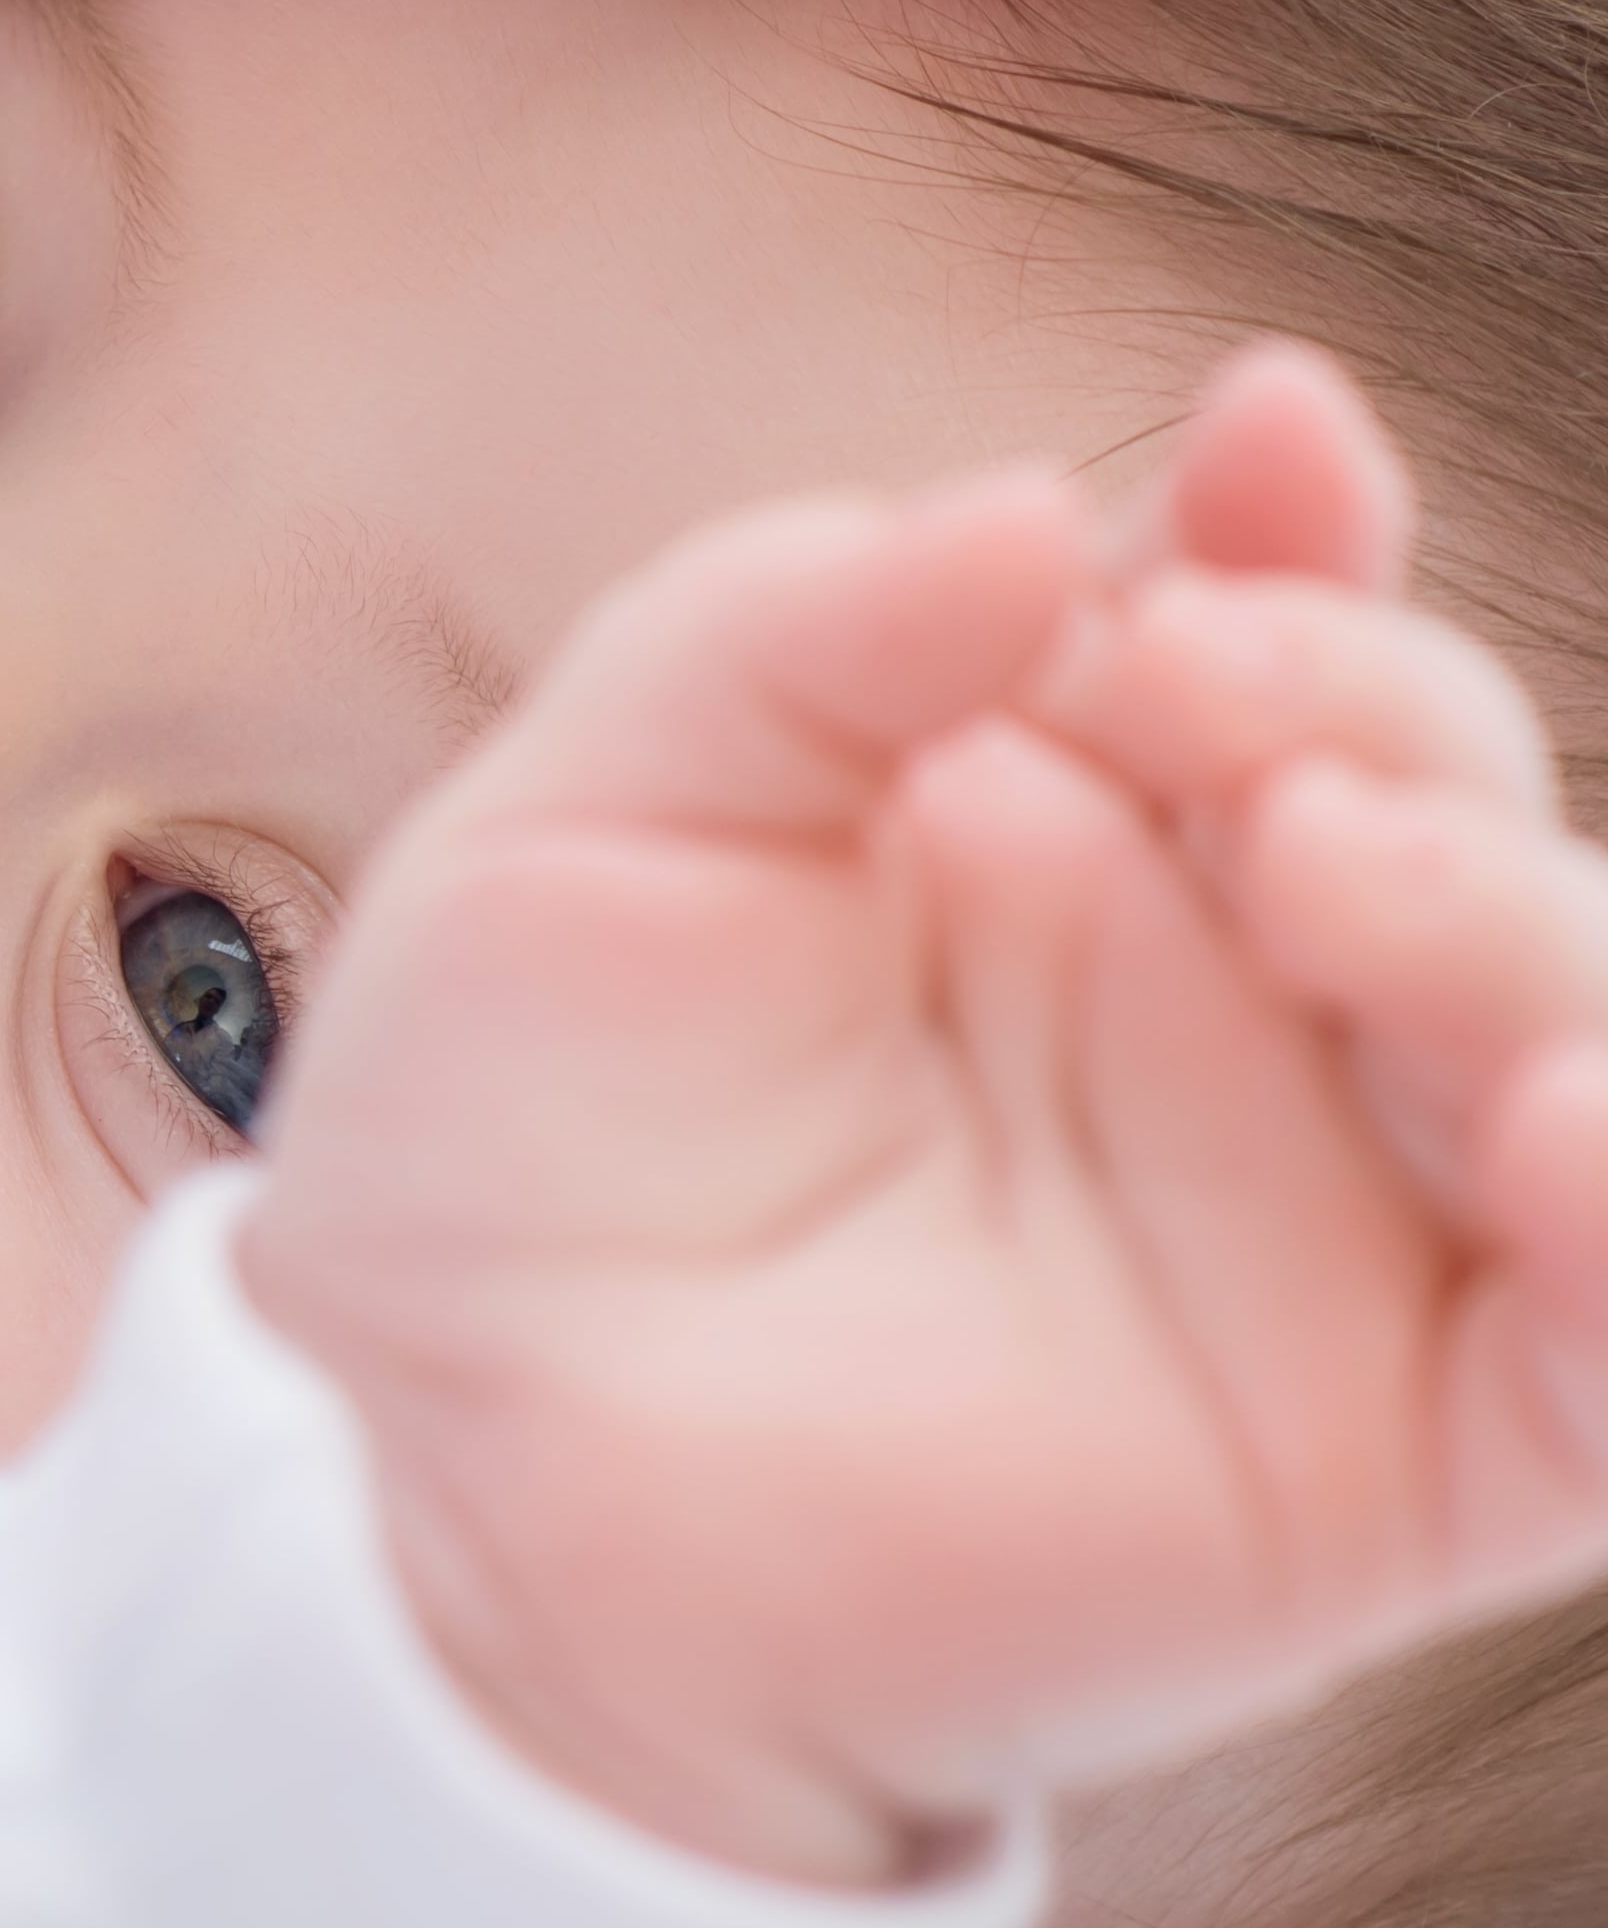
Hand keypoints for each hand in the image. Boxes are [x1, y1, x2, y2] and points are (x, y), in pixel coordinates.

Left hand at [243, 349, 1607, 1882]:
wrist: (436, 1486)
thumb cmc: (492, 1162)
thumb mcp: (572, 834)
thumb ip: (779, 642)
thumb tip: (1038, 511)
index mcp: (1081, 832)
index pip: (1277, 634)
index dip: (1303, 535)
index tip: (1260, 441)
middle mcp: (1248, 1007)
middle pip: (1447, 795)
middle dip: (1368, 703)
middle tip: (1186, 700)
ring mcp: (1342, 1228)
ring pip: (1589, 1034)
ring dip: (1519, 922)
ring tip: (1333, 879)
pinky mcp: (1405, 1459)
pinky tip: (1567, 1143)